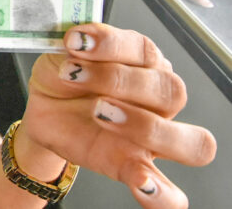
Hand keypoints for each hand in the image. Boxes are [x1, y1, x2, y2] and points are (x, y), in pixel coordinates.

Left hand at [21, 23, 215, 208]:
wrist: (43, 111)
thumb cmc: (61, 78)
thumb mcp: (59, 55)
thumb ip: (72, 48)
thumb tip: (78, 40)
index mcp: (141, 62)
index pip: (143, 50)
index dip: (110, 43)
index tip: (75, 40)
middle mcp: (156, 99)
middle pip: (170, 90)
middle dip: (120, 79)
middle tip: (77, 75)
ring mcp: (150, 137)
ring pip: (190, 142)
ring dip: (146, 126)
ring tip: (100, 113)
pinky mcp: (134, 168)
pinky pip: (169, 194)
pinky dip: (163, 193)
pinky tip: (141, 182)